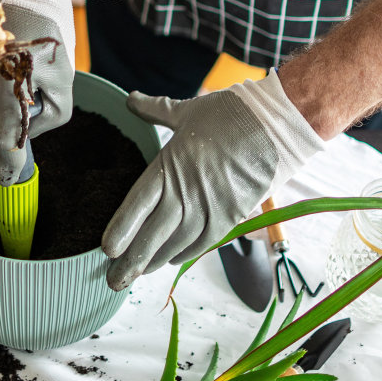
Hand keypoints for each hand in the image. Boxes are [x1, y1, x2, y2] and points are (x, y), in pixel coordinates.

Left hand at [102, 71, 325, 289]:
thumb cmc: (228, 114)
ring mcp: (209, 208)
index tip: (107, 249)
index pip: (137, 204)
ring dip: (155, 261)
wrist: (274, 126)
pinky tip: (170, 261)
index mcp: (169, 166)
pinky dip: (184, 255)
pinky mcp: (230, 217)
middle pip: (153, 234)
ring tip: (137, 275)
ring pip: (176, 244)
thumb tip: (130, 99)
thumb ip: (154, 110)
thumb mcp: (185, 111)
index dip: (121, 229)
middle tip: (114, 281)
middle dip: (132, 260)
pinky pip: (203, 244)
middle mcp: (186, 192)